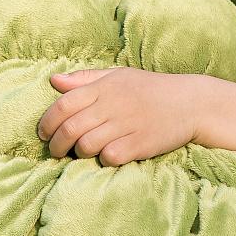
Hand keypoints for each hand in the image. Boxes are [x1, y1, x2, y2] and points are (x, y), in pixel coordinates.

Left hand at [36, 66, 206, 166]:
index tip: (43, 134)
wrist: (191, 103)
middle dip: (56, 145)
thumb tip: (53, 80)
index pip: (62, 105)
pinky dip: (102, 160)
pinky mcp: (140, 143)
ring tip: (81, 153)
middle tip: (56, 151)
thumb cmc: (150, 89)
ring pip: (86, 145)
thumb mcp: (118, 76)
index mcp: (103, 87)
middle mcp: (112, 104)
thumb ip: (85, 79)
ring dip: (78, 153)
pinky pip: (109, 157)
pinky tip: (107, 156)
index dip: (47, 122)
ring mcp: (126, 124)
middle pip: (70, 129)